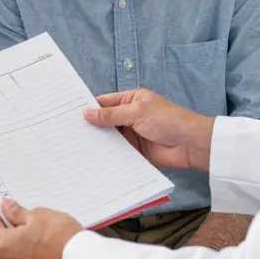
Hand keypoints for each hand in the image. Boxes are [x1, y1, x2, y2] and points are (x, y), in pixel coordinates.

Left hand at [0, 199, 82, 258]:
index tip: (7, 206)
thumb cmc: (58, 236)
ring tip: (40, 233)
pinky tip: (46, 248)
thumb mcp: (37, 215)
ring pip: (13, 253)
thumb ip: (16, 212)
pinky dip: (31, 255)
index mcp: (1, 245)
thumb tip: (5, 208)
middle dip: (9, 228)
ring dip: (20, 242)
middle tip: (28, 218)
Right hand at [84, 89, 213, 170]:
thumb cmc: (169, 120)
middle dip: (91, 126)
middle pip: (105, 121)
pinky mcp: (135, 151)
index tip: (71, 114)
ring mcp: (132, 134)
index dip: (90, 107)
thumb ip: (111, 115)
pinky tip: (93, 158)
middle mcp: (130, 116)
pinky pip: (118, 152)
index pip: (105, 102)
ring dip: (99, 141)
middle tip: (69, 132)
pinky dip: (108, 154)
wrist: (190, 145)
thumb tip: (87, 113)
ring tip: (76, 146)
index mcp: (132, 100)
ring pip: (110, 137)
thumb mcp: (137, 112)